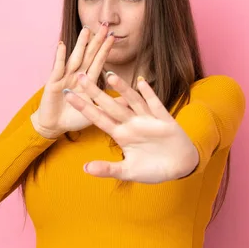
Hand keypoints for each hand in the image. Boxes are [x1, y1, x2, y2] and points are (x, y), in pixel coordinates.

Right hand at [32, 23, 126, 138]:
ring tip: (87, 30)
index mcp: (87, 81)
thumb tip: (131, 99)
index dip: (105, 49)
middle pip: (88, 55)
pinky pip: (58, 68)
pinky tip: (62, 44)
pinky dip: (60, 56)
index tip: (113, 36)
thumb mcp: (97, 112)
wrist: (54, 127)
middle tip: (104, 25)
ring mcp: (64, 77)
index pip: (98, 62)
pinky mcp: (53, 83)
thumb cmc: (74, 118)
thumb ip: (111, 104)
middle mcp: (76, 76)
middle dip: (96, 41)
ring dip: (80, 44)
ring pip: (75, 58)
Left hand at [63, 72, 199, 182]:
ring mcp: (148, 121)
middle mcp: (132, 124)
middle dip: (95, 92)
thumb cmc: (153, 168)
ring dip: (122, 90)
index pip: (98, 118)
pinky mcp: (165, 121)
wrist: (180, 166)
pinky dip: (149, 95)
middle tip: (80, 76)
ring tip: (109, 76)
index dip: (83, 107)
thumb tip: (85, 169)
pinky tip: (142, 82)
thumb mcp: (129, 172)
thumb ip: (108, 169)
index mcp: (121, 135)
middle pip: (111, 105)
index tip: (68, 95)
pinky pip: (156, 105)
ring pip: (132, 102)